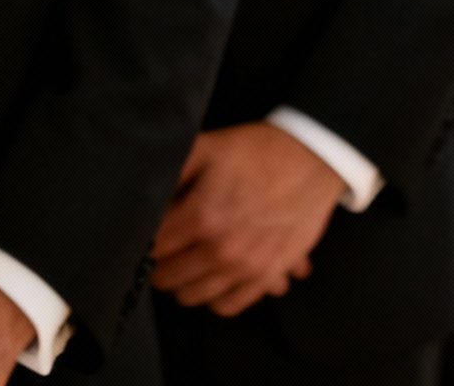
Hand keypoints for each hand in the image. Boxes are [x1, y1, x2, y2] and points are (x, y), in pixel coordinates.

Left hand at [150, 122, 344, 317]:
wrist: (310, 161)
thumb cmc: (257, 151)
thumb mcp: (206, 147)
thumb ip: (172, 171)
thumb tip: (147, 193)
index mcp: (200, 216)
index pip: (152, 247)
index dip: (143, 238)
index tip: (146, 231)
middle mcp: (221, 250)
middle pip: (169, 277)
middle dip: (160, 261)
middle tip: (163, 246)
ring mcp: (246, 268)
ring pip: (194, 296)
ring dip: (183, 281)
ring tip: (184, 261)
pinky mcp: (267, 277)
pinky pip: (229, 306)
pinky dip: (215, 297)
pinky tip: (212, 277)